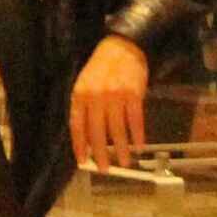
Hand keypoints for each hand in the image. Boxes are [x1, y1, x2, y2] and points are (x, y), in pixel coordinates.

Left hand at [69, 36, 150, 173]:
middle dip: (100, 153)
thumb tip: (87, 136)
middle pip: (97, 131)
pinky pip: (135, 120)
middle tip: (103, 169)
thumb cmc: (101, 67)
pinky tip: (139, 146)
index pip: (77, 124)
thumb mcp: (85, 83)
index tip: (83, 161)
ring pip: (117, 129)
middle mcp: (95, 96)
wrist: (122, 47)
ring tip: (124, 163)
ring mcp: (115, 95)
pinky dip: (137, 135)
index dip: (80, 144)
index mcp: (80, 94)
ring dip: (121, 149)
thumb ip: (84, 106)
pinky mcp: (133, 94)